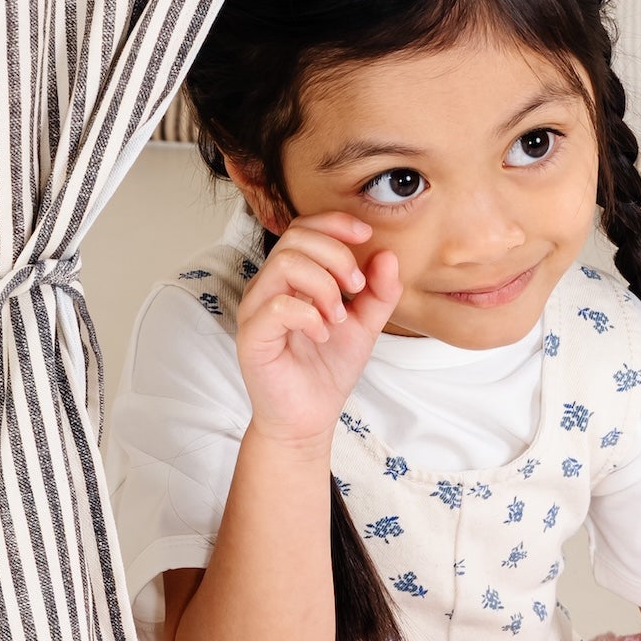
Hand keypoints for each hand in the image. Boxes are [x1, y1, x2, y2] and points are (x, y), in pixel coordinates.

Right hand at [234, 212, 401, 446]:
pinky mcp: (251, 335)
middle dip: (336, 255)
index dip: (335, 223)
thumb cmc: (328, 370)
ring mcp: (256, 309)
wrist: (308, 418)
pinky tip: (322, 334)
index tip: (367, 235)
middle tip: (357, 287)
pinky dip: (309, 315)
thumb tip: (388, 256)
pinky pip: (277, 306)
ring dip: (325, 285)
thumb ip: (379, 293)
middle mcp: (269, 287)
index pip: (304, 228)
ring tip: (339, 316)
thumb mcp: (366, 326)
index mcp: (292, 278)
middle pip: (296, 239)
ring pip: (286, 265)